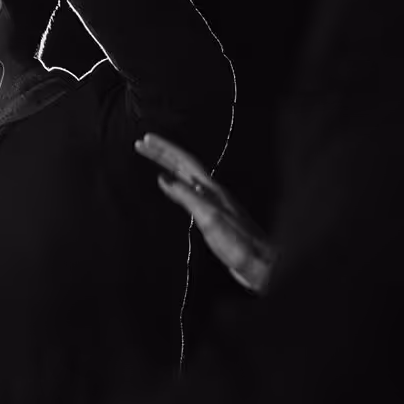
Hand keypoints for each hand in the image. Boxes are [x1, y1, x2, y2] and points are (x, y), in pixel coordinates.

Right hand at [137, 133, 276, 293]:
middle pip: (185, 165)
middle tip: (142, 144)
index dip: (164, 149)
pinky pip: (189, 191)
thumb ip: (186, 196)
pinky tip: (172, 187)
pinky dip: (176, 183)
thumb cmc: (239, 245)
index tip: (145, 140)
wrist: (261, 263)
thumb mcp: (209, 218)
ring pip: (187, 176)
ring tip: (153, 158)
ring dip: (169, 165)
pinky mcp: (214, 216)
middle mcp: (213, 192)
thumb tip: (163, 178)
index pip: (184, 161)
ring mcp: (214, 203)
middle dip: (162, 153)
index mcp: (212, 190)